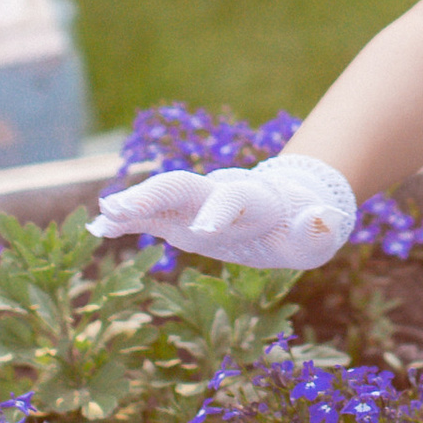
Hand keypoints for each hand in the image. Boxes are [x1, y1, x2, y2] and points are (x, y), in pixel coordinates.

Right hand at [88, 149, 354, 271]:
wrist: (281, 209)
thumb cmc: (300, 227)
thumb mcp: (316, 235)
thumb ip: (318, 229)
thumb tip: (323, 219)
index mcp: (252, 199)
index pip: (233, 199)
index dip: (220, 212)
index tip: (203, 232)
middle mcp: (216, 193)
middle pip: (181, 186)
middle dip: (151, 195)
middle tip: (120, 208)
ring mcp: (193, 205)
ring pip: (158, 196)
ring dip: (131, 206)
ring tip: (102, 217)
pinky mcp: (178, 219)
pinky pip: (148, 216)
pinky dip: (125, 220)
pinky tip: (99, 227)